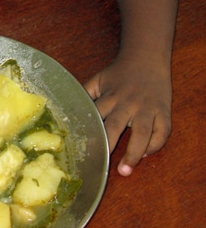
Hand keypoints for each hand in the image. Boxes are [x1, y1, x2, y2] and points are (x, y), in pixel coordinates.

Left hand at [84, 56, 171, 175]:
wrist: (146, 57)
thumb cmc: (118, 73)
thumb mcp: (98, 80)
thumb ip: (84, 95)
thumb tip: (64, 108)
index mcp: (109, 97)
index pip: (96, 118)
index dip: (88, 134)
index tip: (81, 150)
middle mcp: (128, 103)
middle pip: (116, 127)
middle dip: (108, 146)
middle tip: (101, 166)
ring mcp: (147, 108)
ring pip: (143, 134)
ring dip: (134, 153)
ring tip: (125, 170)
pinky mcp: (164, 111)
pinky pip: (163, 132)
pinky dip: (155, 145)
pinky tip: (145, 153)